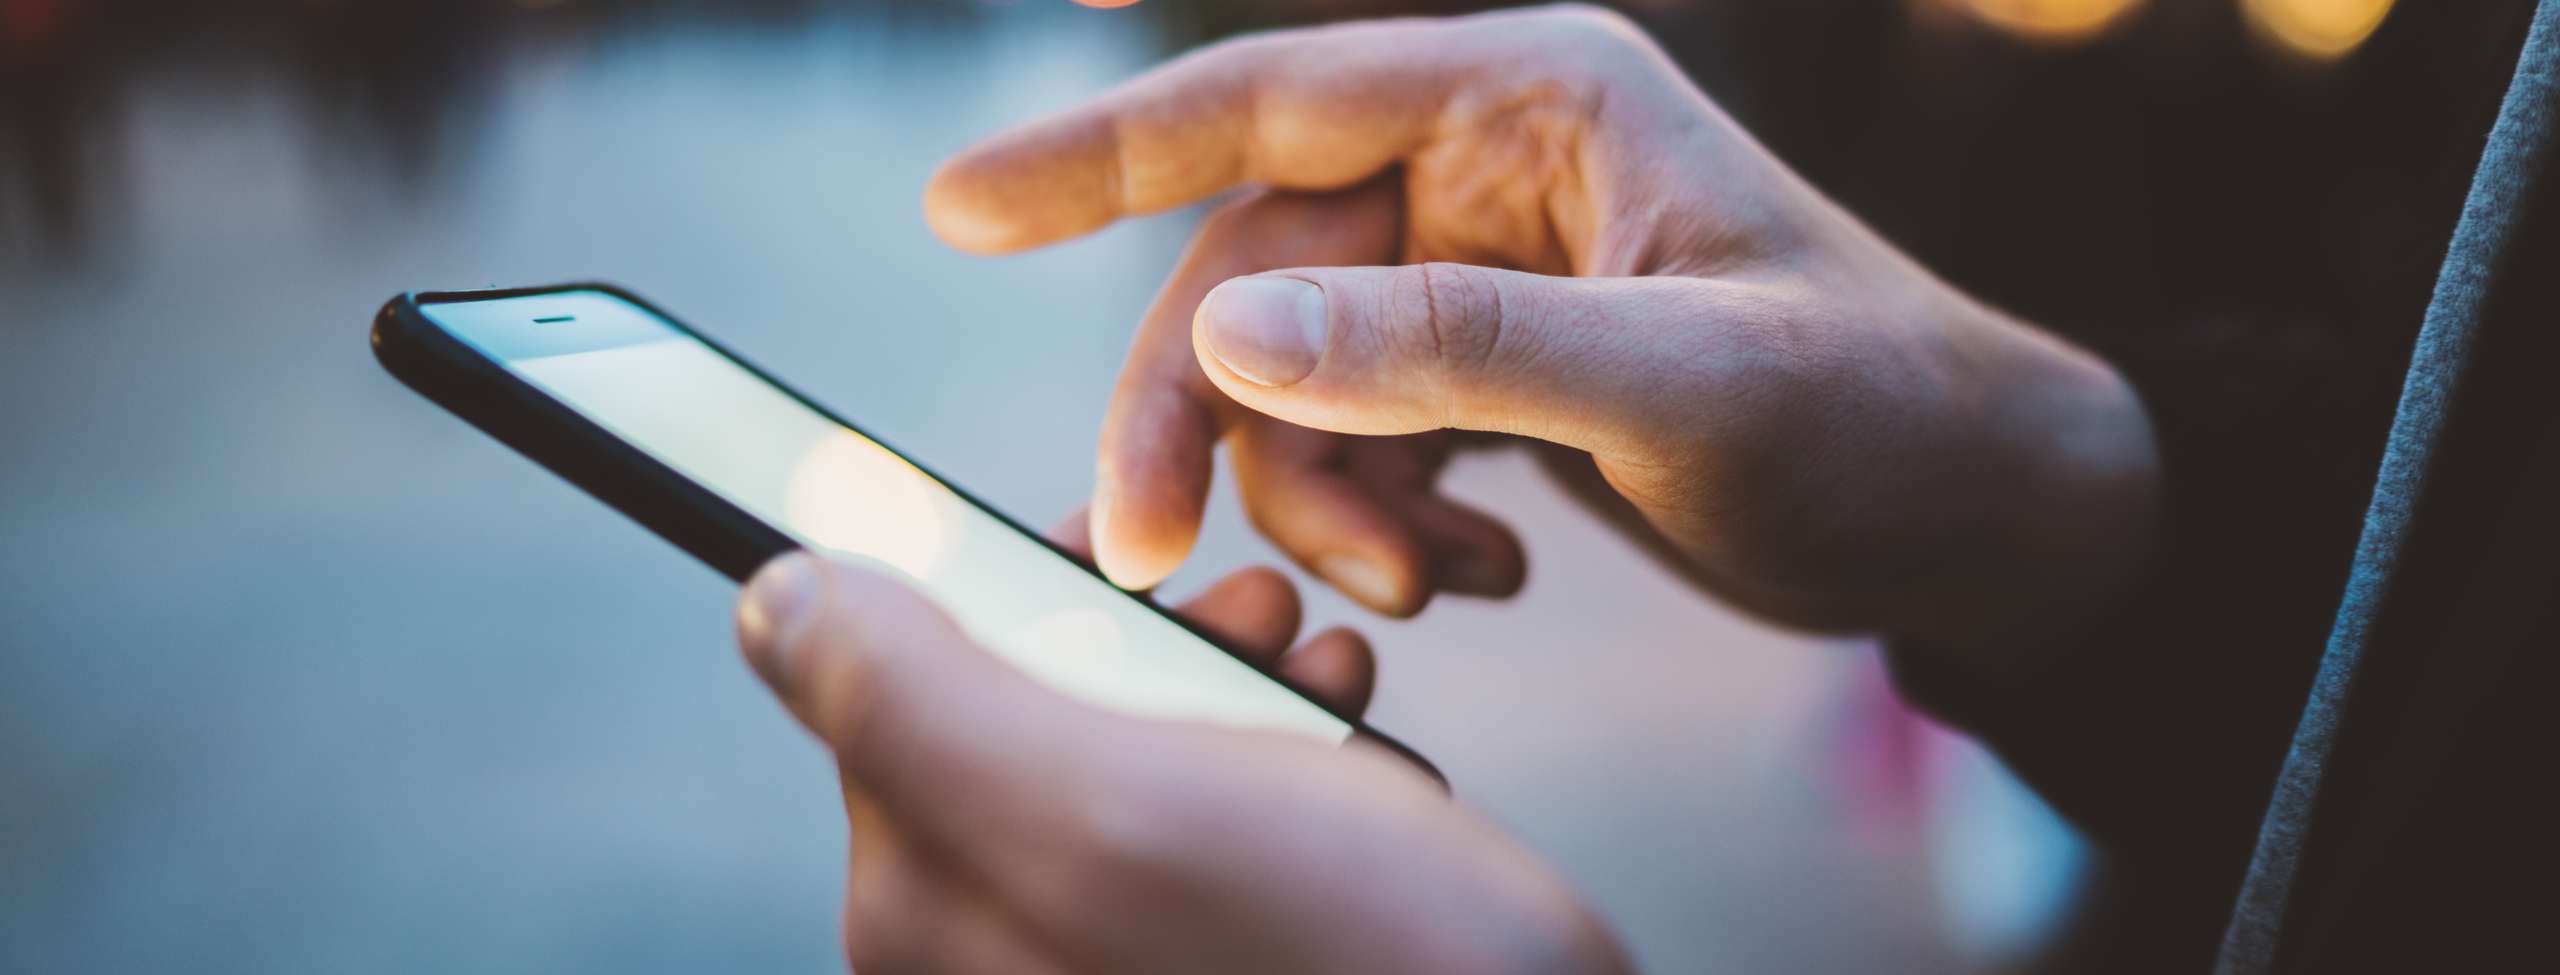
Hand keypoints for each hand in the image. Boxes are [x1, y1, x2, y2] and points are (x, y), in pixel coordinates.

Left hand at [734, 520, 1632, 974]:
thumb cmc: (1345, 963)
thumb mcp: (1103, 804)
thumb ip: (912, 702)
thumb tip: (773, 600)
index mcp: (930, 909)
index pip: (895, 688)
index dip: (999, 582)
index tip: (1105, 540)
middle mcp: (1000, 946)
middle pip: (1020, 716)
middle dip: (1139, 632)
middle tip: (1245, 605)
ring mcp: (1104, 956)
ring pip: (1129, 757)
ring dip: (1224, 678)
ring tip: (1315, 658)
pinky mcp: (1205, 957)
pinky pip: (1212, 825)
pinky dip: (1282, 756)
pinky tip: (1345, 737)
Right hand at [925, 4, 2156, 671]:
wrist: (1972, 513)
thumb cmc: (1874, 415)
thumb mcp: (1675, 387)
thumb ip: (1454, 353)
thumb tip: (1231, 330)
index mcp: (1534, 98)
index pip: (1269, 99)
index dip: (1100, 152)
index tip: (957, 211)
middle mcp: (1489, 165)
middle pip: (1251, 269)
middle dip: (1200, 419)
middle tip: (1139, 556)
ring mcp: (1482, 270)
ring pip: (1289, 376)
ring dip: (1319, 497)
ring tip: (1435, 586)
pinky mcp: (1490, 368)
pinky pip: (1358, 437)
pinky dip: (1385, 522)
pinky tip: (1488, 574)